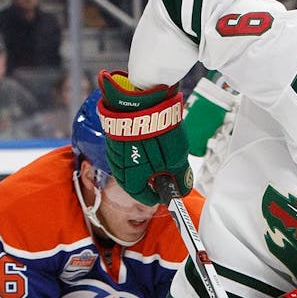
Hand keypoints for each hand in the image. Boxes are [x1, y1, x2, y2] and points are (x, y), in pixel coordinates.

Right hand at [96, 70, 192, 205]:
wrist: (140, 100)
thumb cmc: (157, 132)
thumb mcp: (177, 160)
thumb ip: (180, 178)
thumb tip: (183, 190)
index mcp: (131, 180)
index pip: (146, 197)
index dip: (161, 194)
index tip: (171, 188)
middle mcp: (118, 168)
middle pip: (138, 181)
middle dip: (155, 177)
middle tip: (169, 167)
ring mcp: (113, 150)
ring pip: (132, 164)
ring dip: (147, 161)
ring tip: (162, 149)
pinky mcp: (114, 135)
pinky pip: (127, 149)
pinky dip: (139, 148)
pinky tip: (151, 138)